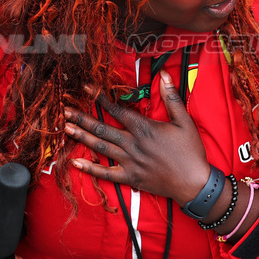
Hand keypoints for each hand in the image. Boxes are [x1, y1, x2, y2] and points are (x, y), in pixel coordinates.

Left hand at [63, 74, 211, 203]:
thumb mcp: (185, 121)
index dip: (100, 98)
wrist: (194, 182)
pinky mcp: (130, 177)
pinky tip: (76, 162)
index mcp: (144, 128)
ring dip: (82, 137)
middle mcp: (133, 144)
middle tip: (64, 110)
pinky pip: (106, 173)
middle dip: (82, 118)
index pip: (117, 110)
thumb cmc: (191, 151)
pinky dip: (90, 168)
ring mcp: (129, 162)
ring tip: (66, 128)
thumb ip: (171, 98)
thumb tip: (164, 76)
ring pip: (101, 147)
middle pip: (102, 128)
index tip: (86, 88)